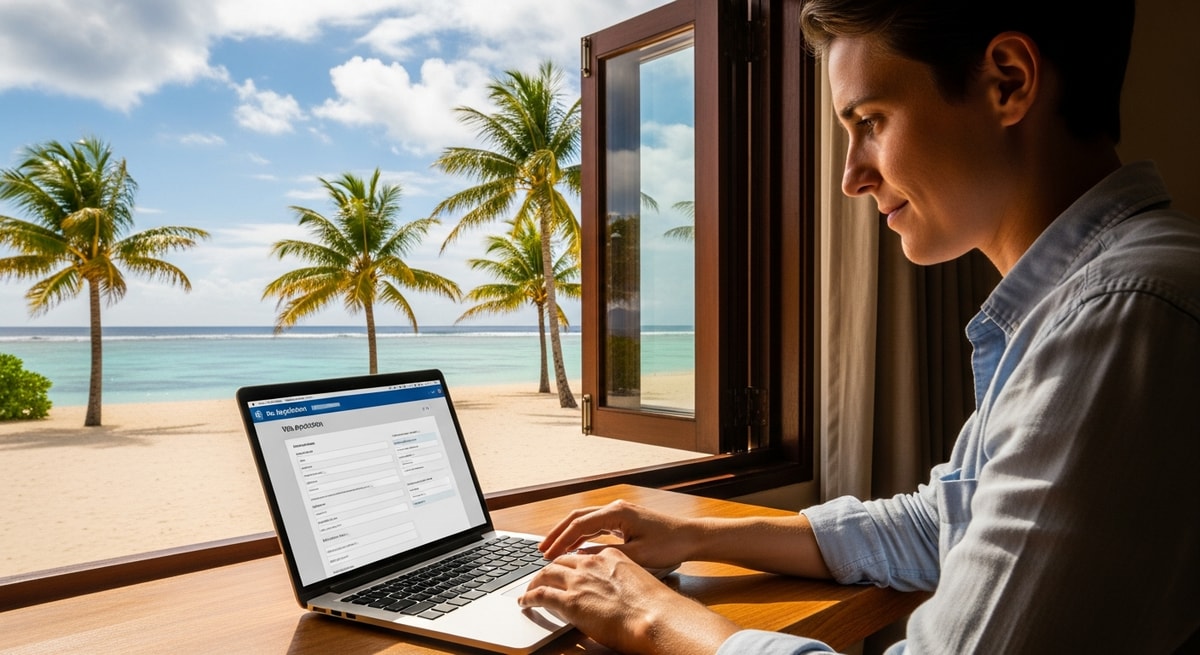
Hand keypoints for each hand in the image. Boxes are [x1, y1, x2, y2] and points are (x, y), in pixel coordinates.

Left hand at [518, 547, 739, 654]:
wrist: (655, 618)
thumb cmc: (655, 607)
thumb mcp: (639, 581)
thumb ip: (623, 580)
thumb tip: (618, 591)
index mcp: (611, 556)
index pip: (583, 555)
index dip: (571, 562)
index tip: (566, 568)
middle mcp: (591, 564)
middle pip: (561, 561)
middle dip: (549, 567)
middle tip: (542, 575)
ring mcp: (578, 581)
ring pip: (546, 574)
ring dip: (536, 580)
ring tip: (530, 587)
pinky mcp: (569, 600)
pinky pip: (540, 594)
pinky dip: (529, 596)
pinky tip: (525, 601)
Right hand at [538, 499, 695, 568]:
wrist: (691, 537)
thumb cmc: (669, 545)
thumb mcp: (636, 556)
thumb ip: (606, 556)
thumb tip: (581, 560)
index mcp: (617, 513)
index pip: (579, 524)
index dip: (561, 540)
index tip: (547, 554)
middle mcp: (615, 508)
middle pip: (577, 517)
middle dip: (558, 533)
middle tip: (541, 550)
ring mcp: (619, 513)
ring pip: (585, 520)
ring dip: (568, 534)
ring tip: (552, 550)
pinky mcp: (623, 520)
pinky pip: (595, 525)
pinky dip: (581, 535)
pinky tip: (574, 548)